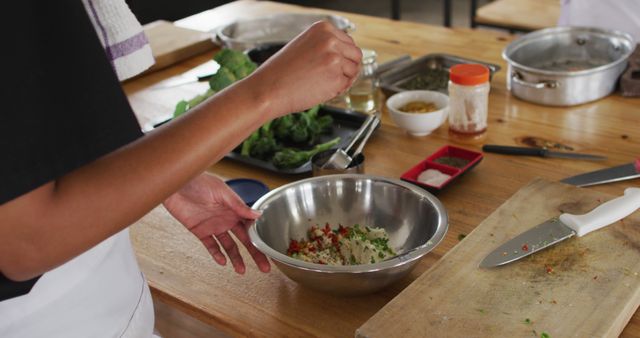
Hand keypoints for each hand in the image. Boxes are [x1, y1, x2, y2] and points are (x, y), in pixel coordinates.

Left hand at [163, 173, 269, 273]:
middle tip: (264, 266)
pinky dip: (216, 254)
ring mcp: (214, 226)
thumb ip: (239, 205)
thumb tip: (257, 214)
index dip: (260, 239)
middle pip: (244, 240)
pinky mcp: (200, 231)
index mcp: (235, 209)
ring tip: (241, 270)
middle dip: (254, 253)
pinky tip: (222, 261)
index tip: (268, 249)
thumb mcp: (222, 192)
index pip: (251, 227)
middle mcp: (227, 219)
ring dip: (236, 258)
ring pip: (229, 246)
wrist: (177, 185)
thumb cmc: (199, 181)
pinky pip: (211, 245)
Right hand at [247, 20, 361, 114]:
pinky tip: (320, 90)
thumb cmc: (281, 72)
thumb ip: (324, 46)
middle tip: (332, 77)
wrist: (268, 89)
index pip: (348, 41)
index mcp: (323, 28)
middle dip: (349, 67)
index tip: (333, 65)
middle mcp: (331, 40)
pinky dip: (337, 90)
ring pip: (353, 71)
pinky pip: (346, 85)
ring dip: (343, 79)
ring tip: (322, 84)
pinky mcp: (336, 78)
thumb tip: (346, 55)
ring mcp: (335, 59)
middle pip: (356, 55)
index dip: (344, 56)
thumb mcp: (303, 46)